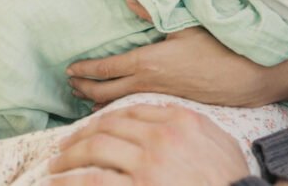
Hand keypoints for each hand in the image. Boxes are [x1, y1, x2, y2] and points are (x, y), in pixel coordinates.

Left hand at [46, 104, 249, 184]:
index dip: (106, 117)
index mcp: (180, 120)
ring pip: (95, 149)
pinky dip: (70, 180)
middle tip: (65, 145)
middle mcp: (160, 136)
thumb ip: (192, 124)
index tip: (92, 126)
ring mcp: (147, 163)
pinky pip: (93, 180)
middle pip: (108, 125)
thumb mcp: (219, 140)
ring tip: (56, 163)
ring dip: (69, 155)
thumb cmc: (231, 177)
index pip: (132, 110)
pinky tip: (57, 182)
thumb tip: (168, 114)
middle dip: (81, 135)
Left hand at [67, 26, 267, 108]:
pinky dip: (116, 104)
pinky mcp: (168, 102)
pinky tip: (116, 102)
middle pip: (104, 93)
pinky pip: (133, 105)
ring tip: (85, 96)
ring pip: (118, 103)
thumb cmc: (217, 48)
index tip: (69, 68)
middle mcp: (148, 83)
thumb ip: (154, 11)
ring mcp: (158, 96)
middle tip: (70, 84)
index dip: (85, 69)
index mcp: (147, 62)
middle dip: (84, 88)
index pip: (106, 68)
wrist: (245, 77)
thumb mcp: (186, 24)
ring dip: (97, 99)